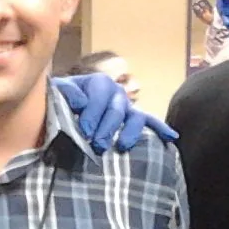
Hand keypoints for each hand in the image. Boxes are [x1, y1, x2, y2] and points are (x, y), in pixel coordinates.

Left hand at [55, 73, 177, 151]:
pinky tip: (171, 137)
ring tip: (121, 146)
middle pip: (118, 108)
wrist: (60, 112)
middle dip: (107, 127)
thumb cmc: (59, 103)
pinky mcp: (132, 121)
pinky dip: (160, 128)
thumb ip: (66, 92)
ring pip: (135, 117)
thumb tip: (81, 102)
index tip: (85, 130)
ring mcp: (126, 107)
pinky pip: (149, 123)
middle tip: (97, 145)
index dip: (94, 111)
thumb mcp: (57, 93)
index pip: (101, 93)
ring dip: (130, 131)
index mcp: (97, 82)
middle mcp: (115, 93)